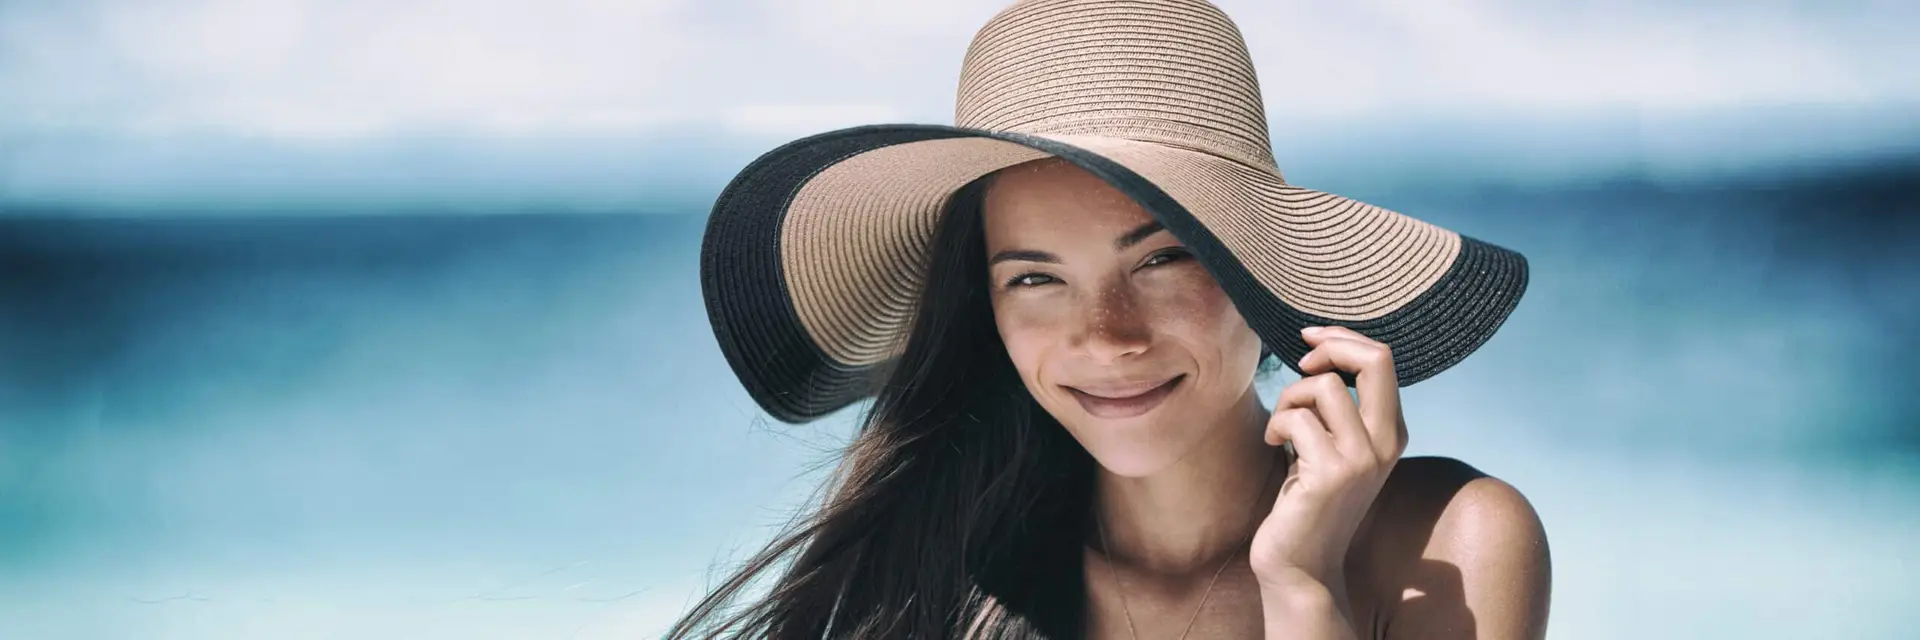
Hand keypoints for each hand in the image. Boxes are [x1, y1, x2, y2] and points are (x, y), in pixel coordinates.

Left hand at [1250, 325, 1407, 593]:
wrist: (1300, 564)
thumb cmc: (1306, 499)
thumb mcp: (1330, 445)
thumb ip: (1337, 407)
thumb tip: (1321, 348)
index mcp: (1391, 432)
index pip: (1382, 359)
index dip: (1341, 339)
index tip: (1308, 341)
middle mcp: (1386, 443)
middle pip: (1376, 359)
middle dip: (1330, 346)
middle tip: (1299, 363)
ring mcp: (1362, 460)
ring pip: (1324, 386)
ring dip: (1290, 398)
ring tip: (1282, 427)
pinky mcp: (1331, 475)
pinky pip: (1296, 419)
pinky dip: (1276, 426)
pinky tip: (1273, 446)